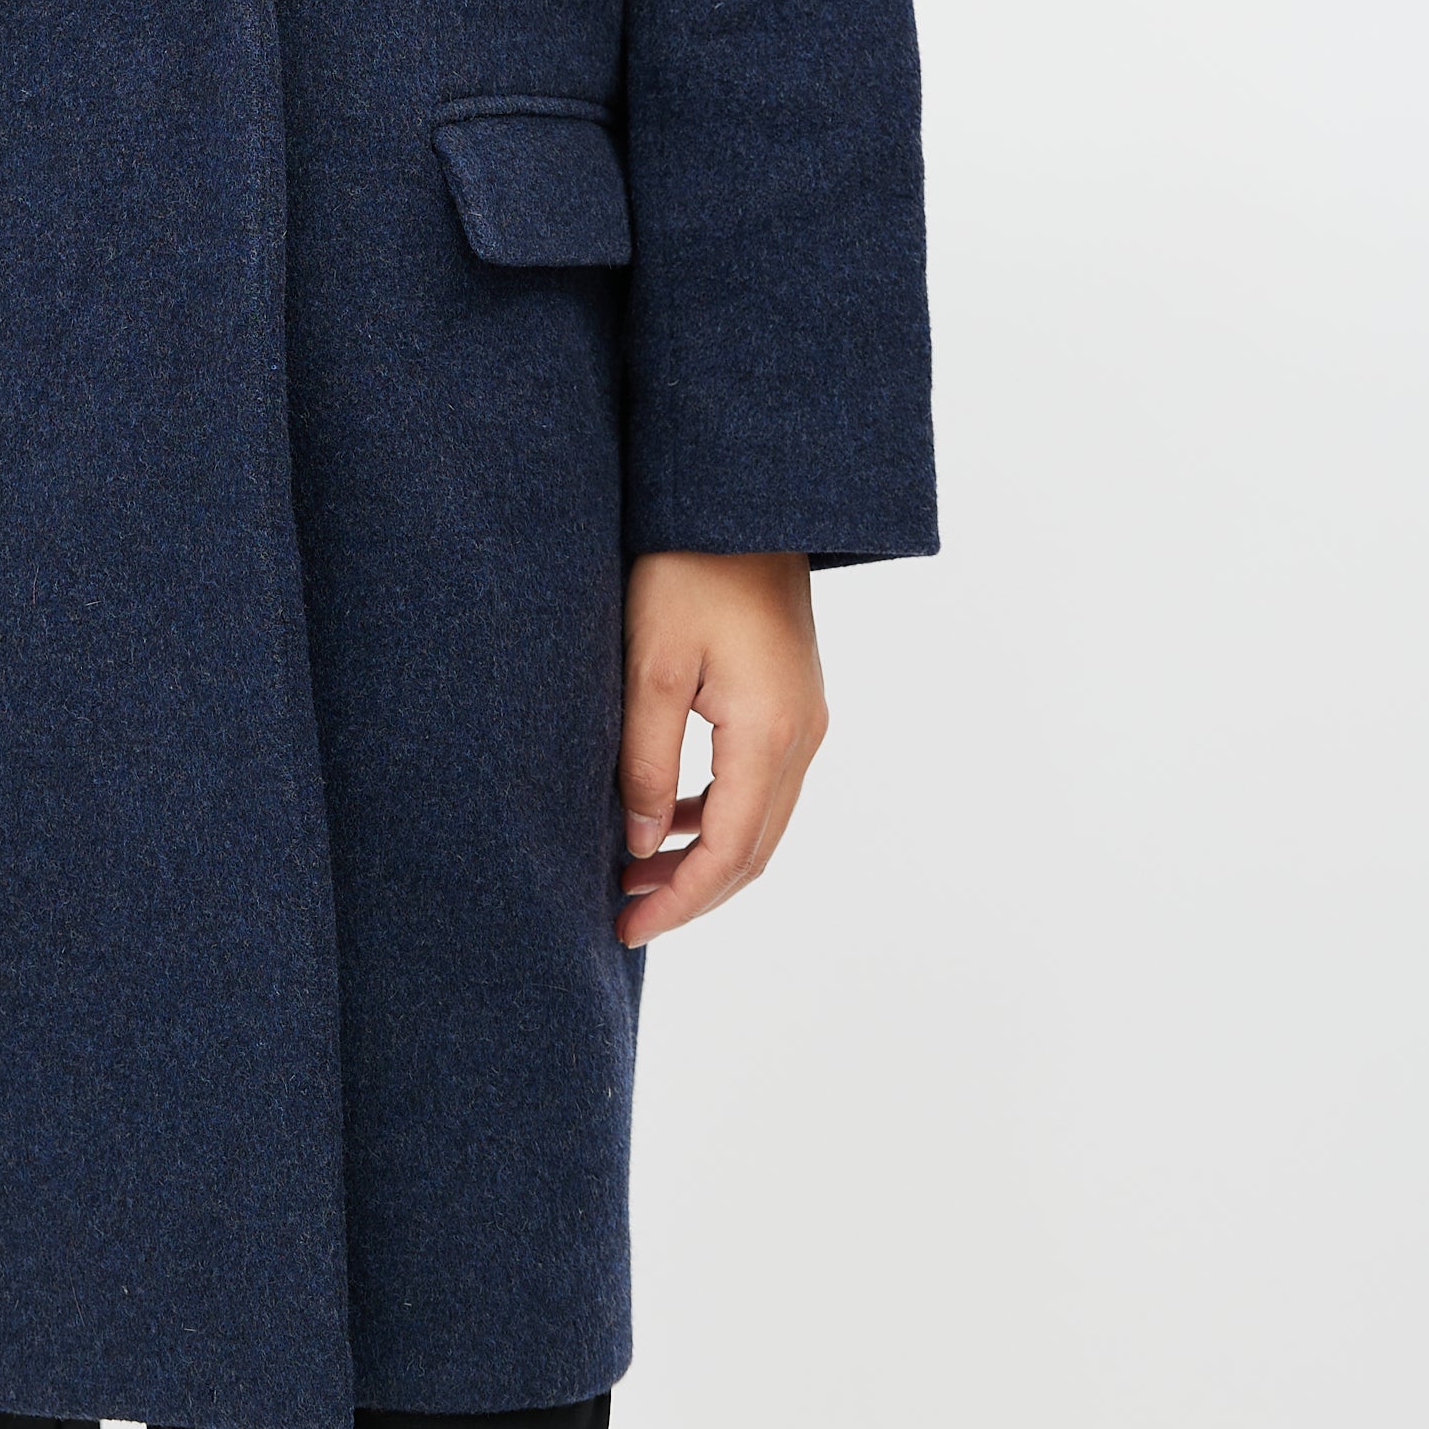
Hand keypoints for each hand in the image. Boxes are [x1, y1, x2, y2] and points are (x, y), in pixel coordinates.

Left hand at [616, 550, 826, 948]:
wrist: (744, 499)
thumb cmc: (687, 568)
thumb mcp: (650, 665)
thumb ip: (647, 761)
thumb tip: (642, 846)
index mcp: (769, 733)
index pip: (730, 853)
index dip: (680, 902)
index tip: (626, 929)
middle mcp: (802, 735)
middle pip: (754, 850)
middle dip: (692, 892)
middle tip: (624, 915)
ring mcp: (804, 717)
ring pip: (761, 820)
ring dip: (704, 855)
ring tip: (635, 874)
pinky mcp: (792, 699)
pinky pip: (761, 783)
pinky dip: (718, 814)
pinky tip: (670, 816)